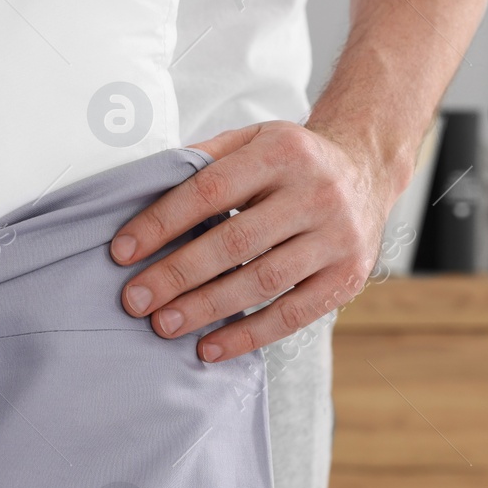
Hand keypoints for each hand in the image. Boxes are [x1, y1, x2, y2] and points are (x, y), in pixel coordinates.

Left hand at [110, 120, 409, 361]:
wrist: (366, 170)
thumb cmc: (291, 161)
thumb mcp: (252, 139)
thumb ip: (203, 160)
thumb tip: (141, 189)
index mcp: (281, 152)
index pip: (209, 190)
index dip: (161, 223)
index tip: (121, 252)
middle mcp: (315, 192)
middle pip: (234, 241)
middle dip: (177, 274)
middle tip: (135, 300)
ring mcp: (338, 237)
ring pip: (262, 280)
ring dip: (206, 308)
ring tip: (164, 325)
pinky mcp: (348, 277)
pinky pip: (293, 314)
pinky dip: (248, 335)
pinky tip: (209, 348)